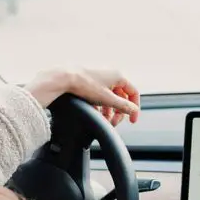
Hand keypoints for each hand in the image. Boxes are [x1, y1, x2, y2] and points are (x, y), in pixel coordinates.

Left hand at [26, 68, 140, 126]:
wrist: (64, 78)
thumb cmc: (86, 85)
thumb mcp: (108, 99)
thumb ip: (123, 106)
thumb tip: (134, 111)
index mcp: (118, 76)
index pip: (133, 93)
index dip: (134, 108)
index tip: (132, 120)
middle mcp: (110, 76)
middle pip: (121, 98)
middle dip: (119, 112)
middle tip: (114, 123)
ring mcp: (100, 79)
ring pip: (110, 98)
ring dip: (109, 111)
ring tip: (104, 120)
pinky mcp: (90, 83)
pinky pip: (100, 97)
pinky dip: (100, 106)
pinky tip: (95, 113)